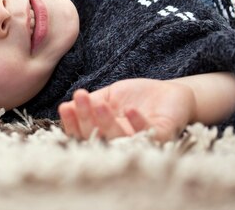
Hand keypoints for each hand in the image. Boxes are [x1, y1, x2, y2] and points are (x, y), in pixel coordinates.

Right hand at [57, 78, 195, 142]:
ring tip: (99, 104)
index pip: (84, 134)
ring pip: (119, 139)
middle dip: (86, 118)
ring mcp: (141, 142)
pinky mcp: (163, 137)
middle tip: (80, 97)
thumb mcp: (109, 96)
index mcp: (105, 134)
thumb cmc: (137, 97)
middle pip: (98, 138)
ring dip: (106, 122)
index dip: (73, 123)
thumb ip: (91, 103)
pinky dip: (138, 124)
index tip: (65, 106)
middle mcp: (121, 143)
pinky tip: (129, 110)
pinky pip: (148, 134)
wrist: (169, 92)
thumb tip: (67, 107)